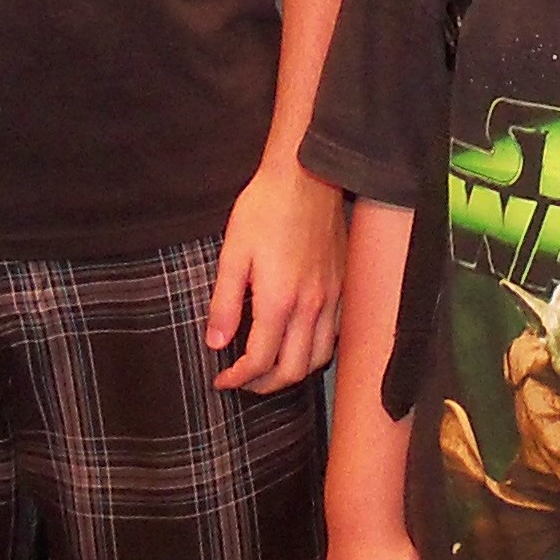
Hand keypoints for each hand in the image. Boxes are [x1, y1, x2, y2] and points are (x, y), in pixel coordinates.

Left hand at [208, 156, 346, 389]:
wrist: (307, 174)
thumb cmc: (266, 208)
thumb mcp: (233, 253)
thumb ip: (224, 303)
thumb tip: (215, 343)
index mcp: (279, 300)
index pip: (260, 361)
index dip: (238, 379)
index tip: (222, 379)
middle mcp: (310, 305)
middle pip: (293, 370)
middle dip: (264, 385)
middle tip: (243, 381)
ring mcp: (332, 296)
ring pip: (319, 357)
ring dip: (294, 372)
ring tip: (271, 367)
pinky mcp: (343, 284)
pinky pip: (335, 334)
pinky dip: (317, 350)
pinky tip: (300, 340)